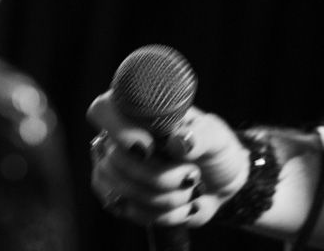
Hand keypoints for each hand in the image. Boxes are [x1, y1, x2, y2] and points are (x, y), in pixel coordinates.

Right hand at [86, 90, 249, 228]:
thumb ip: (202, 136)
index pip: (103, 109)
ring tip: (190, 188)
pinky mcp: (120, 199)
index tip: (149, 148)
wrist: (220, 182)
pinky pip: (131, 211)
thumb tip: (178, 142)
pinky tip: (181, 204)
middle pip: (115, 160)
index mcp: (140, 110)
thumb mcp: (218, 137)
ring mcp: (115, 169)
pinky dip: (163, 214)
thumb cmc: (215, 149)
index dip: (120, 130)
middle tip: (192, 174)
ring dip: (165, 198)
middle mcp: (119, 136)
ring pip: (122, 190)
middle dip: (159, 177)